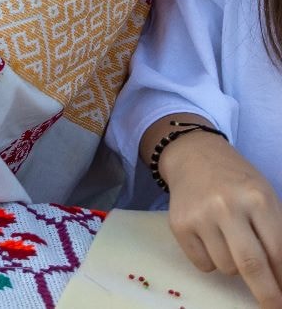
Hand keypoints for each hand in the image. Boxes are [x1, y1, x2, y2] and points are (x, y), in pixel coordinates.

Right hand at [160, 130, 281, 308]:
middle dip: (266, 293)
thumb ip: (274, 234)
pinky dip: (211, 260)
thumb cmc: (237, 182)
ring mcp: (200, 216)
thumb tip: (279, 277)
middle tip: (273, 307)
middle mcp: (226, 206)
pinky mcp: (179, 225)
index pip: (277, 251)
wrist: (194, 156)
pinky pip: (203, 264)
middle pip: (251, 264)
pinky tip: (210, 238)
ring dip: (233, 265)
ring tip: (229, 240)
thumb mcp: (264, 198)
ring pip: (226, 268)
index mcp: (257, 198)